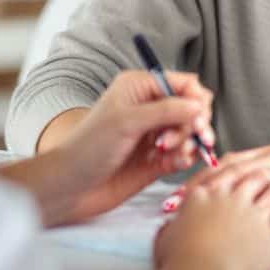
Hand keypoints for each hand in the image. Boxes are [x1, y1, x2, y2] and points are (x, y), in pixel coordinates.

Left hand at [51, 70, 215, 222]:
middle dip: (193, 124)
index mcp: (140, 88)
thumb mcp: (127, 121)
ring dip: (188, 142)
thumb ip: (166, 110)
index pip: (183, 84)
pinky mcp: (157, 160)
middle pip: (192, 109)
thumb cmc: (89, 147)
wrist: (71, 186)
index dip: (196, 99)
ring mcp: (154, 135)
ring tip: (168, 152)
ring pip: (190, 133)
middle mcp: (150, 108)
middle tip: (185, 140)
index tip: (198, 119)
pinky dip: (184, 158)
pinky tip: (173, 163)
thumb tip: (199, 104)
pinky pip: (183, 154)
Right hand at [154, 174, 269, 269]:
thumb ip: (169, 228)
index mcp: (205, 196)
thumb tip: (167, 228)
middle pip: (247, 176)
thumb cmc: (181, 260)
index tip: (224, 176)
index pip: (215, 176)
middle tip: (260, 172)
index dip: (220, 175)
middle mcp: (231, 199)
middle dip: (254, 173)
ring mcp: (254, 214)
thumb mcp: (166, 240)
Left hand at [183, 145, 269, 228]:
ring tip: (222, 221)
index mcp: (269, 155)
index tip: (177, 195)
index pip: (229, 164)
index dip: (201, 178)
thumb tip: (222, 192)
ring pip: (269, 185)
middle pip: (241, 173)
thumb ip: (256, 177)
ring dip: (244, 203)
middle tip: (186, 208)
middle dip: (211, 191)